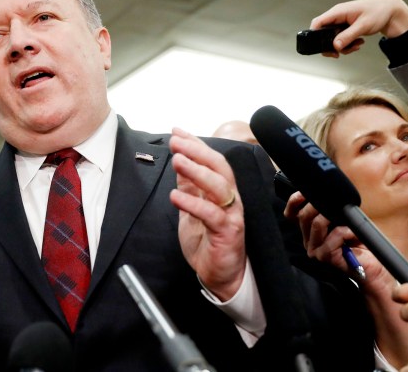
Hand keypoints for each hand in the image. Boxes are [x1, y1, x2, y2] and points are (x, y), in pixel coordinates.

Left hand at [169, 128, 244, 299]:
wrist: (222, 276)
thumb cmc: (208, 241)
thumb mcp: (192, 209)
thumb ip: (189, 186)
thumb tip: (179, 160)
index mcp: (223, 191)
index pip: (212, 161)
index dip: (196, 144)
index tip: (177, 131)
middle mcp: (231, 199)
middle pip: (219, 167)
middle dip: (197, 151)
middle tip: (176, 142)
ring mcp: (231, 215)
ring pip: (219, 186)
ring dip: (197, 171)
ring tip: (177, 161)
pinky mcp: (228, 233)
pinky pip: (211, 215)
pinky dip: (193, 203)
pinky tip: (176, 196)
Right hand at [285, 192, 390, 293]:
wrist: (374, 268)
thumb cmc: (361, 243)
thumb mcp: (344, 220)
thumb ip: (332, 209)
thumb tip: (327, 191)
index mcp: (309, 232)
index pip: (291, 215)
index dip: (294, 201)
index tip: (305, 192)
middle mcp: (308, 241)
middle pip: (303, 216)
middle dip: (318, 205)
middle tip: (335, 204)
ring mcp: (315, 250)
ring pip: (316, 223)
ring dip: (335, 218)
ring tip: (348, 223)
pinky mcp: (325, 256)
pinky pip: (335, 234)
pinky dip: (348, 231)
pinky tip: (355, 236)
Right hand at [310, 0, 407, 56]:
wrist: (390, 11)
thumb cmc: (378, 12)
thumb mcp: (363, 26)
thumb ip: (348, 36)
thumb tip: (335, 46)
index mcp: (338, 12)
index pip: (318, 22)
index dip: (314, 35)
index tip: (319, 47)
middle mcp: (337, 16)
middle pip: (323, 34)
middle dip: (331, 46)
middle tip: (338, 53)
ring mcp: (341, 22)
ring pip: (333, 39)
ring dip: (342, 47)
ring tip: (355, 46)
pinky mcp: (346, 27)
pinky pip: (341, 39)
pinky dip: (348, 44)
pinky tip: (358, 42)